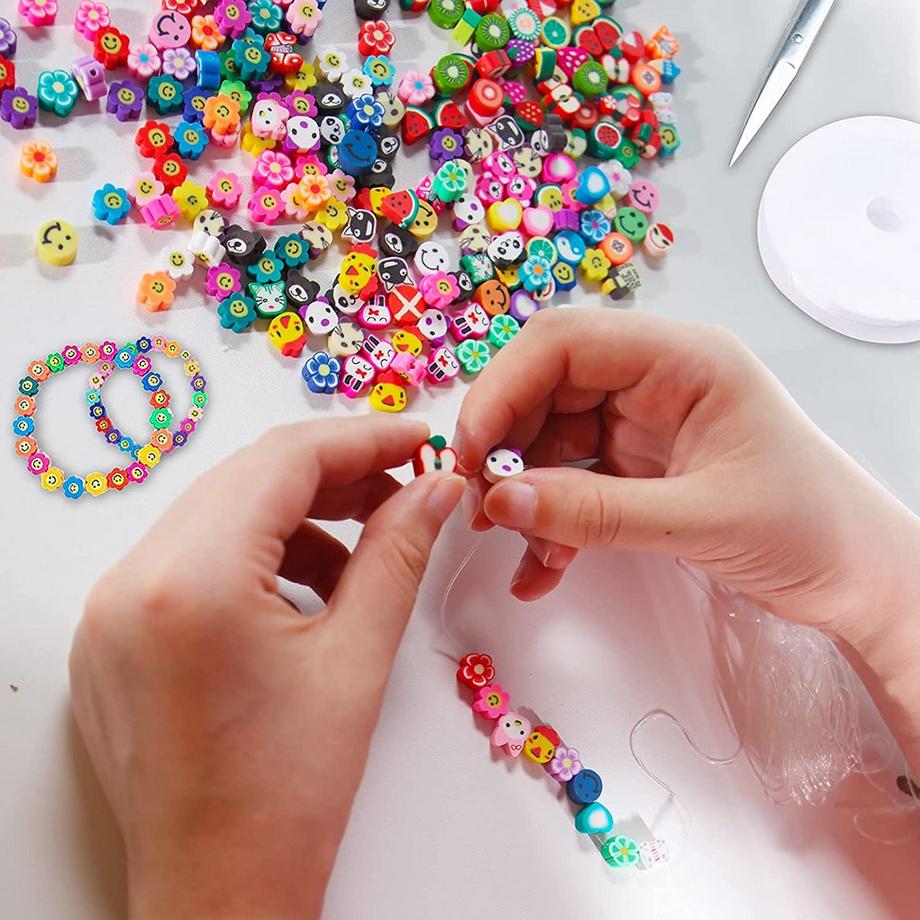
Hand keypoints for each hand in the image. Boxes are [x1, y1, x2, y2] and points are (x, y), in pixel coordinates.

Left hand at [69, 417, 463, 919]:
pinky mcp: (114, 636)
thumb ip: (399, 552)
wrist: (219, 895)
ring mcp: (112, 611)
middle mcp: (132, 583)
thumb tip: (435, 487)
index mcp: (191, 581)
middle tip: (402, 488)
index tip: (415, 439)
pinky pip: (191, 558)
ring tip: (363, 549)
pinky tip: (307, 588)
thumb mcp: (359, 659)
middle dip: (333, 475)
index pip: (282, 460)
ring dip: (295, 517)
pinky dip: (255, 555)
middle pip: (247, 480)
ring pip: (219, 515)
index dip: (361, 439)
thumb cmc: (288, 797)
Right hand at [455, 309, 919, 645]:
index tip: (469, 452)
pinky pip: (570, 483)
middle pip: (545, 389)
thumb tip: (499, 499)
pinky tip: (541, 570)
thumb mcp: (698, 519)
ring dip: (523, 495)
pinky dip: (549, 523)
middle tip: (481, 507)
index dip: (503, 388)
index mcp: (681, 359)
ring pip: (549, 441)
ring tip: (518, 548)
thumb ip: (593, 511)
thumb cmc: (807, 528)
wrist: (855, 577)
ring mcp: (641, 425)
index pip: (565, 342)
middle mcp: (653, 380)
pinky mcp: (636, 468)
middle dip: (504, 447)